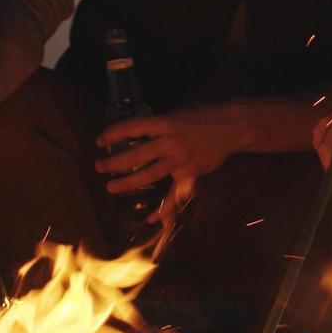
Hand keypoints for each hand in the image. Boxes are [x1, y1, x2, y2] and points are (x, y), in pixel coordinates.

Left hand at [94, 107, 239, 196]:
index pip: (133, 127)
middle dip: (114, 163)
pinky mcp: (191, 174)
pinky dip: (163, 208)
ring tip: (111, 187)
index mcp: (165, 122)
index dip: (114, 133)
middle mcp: (170, 141)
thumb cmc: (202, 117)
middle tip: (99, 166)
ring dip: (128, 182)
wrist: (232, 127)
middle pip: (136, 155)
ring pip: (148, 174)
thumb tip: (135, 132)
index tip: (99, 140)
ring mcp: (180, 160)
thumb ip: (158, 125)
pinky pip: (174, 194)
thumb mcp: (177, 114)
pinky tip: (151, 218)